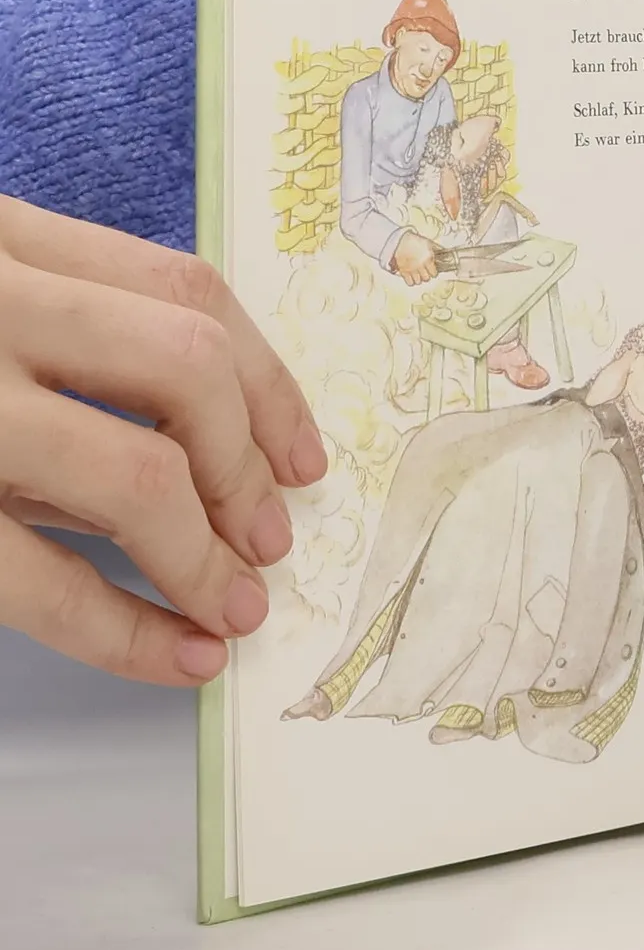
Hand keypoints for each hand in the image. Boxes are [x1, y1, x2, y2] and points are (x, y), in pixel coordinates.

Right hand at [0, 197, 325, 684]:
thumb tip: (208, 455)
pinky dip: (125, 629)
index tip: (303, 454)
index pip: (183, 293)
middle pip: (181, 371)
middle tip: (272, 538)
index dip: (267, 381)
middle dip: (245, 466)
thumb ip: (50, 343)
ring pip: (128, 472)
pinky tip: (174, 656)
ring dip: (202, 555)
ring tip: (233, 609)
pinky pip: (33, 576)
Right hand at [390, 231, 438, 284]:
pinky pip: (410, 283)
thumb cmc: (414, 241)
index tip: (432, 271)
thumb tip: (446, 255)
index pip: (434, 274)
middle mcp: (421, 266)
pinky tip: (411, 277)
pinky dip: (411, 281)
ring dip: (418, 279)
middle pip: (426, 279)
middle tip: (424, 272)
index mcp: (428, 259)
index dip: (433, 272)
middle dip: (426, 276)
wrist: (399, 240)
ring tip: (417, 274)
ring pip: (418, 282)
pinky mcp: (403, 271)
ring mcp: (412, 269)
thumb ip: (437, 250)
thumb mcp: (428, 243)